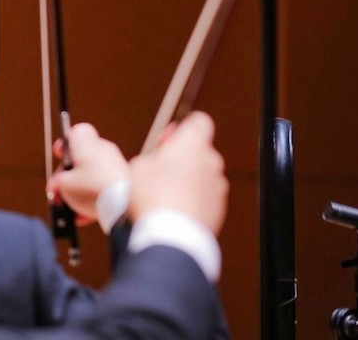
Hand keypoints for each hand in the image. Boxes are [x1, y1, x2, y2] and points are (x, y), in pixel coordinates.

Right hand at [48, 122, 127, 221]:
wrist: (124, 205)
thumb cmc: (93, 189)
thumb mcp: (64, 185)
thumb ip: (58, 183)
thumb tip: (57, 186)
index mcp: (86, 142)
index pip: (74, 132)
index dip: (64, 143)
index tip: (58, 155)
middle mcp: (102, 149)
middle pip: (81, 158)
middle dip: (70, 177)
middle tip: (60, 191)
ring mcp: (116, 165)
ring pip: (92, 176)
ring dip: (81, 191)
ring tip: (72, 208)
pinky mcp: (125, 181)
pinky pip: (104, 188)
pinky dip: (94, 200)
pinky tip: (84, 216)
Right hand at [128, 112, 226, 234]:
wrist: (170, 235)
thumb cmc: (153, 198)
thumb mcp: (138, 166)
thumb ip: (154, 156)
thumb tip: (159, 159)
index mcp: (193, 145)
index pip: (200, 121)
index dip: (184, 127)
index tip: (170, 137)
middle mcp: (211, 163)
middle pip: (201, 150)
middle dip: (184, 155)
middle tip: (162, 166)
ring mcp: (217, 187)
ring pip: (204, 174)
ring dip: (189, 178)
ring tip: (165, 192)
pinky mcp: (219, 209)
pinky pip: (206, 196)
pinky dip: (194, 198)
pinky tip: (174, 207)